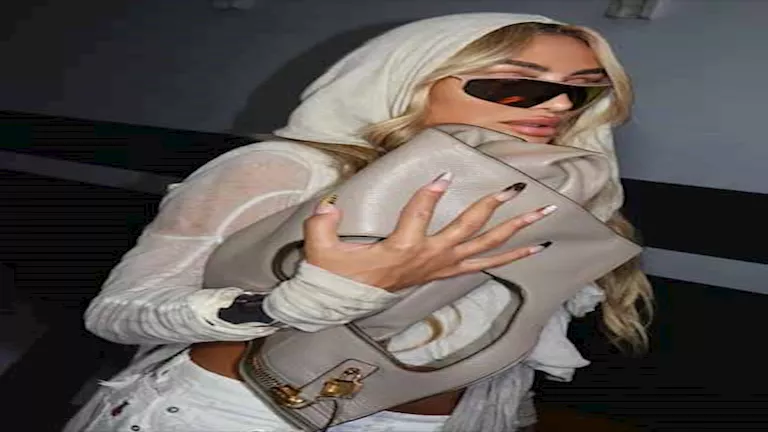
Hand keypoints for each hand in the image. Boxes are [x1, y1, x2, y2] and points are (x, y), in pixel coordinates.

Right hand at [302, 172, 556, 291]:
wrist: (345, 300)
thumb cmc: (335, 272)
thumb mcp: (321, 249)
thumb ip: (323, 225)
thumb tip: (328, 204)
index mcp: (401, 247)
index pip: (419, 213)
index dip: (431, 192)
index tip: (445, 172)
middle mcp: (428, 256)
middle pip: (467, 229)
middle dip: (492, 206)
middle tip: (514, 187)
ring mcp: (440, 265)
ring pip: (484, 248)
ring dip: (514, 231)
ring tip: (542, 216)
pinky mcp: (444, 271)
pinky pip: (484, 265)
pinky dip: (510, 257)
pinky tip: (532, 249)